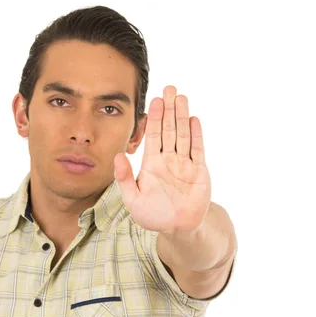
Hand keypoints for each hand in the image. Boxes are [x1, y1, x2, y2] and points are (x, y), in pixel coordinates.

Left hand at [114, 85, 211, 233]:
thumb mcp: (133, 199)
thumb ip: (125, 178)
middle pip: (168, 129)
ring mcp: (185, 164)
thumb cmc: (153, 215)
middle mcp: (169, 159)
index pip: (152, 135)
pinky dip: (196, 135)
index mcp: (152, 164)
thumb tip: (116, 156)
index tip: (154, 100)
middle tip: (169, 88)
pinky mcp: (199, 171)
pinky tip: (194, 119)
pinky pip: (197, 150)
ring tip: (181, 97)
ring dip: (182, 116)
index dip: (153, 118)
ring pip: (183, 135)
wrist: (177, 228)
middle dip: (169, 109)